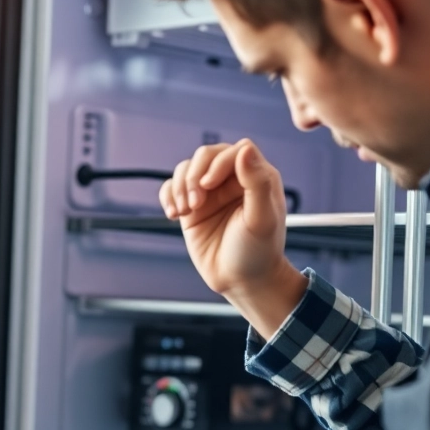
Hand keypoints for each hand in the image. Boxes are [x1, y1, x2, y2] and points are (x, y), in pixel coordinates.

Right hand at [159, 139, 306, 333]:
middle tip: (195, 203)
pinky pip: (172, 187)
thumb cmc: (258, 253)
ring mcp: (210, 192)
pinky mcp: (192, 206)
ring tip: (184, 211)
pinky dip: (168, 196)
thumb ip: (257, 182)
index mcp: (257, 178)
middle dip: (195, 175)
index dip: (218, 163)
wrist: (240, 281)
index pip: (234, 151)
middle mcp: (233, 180)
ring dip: (180, 186)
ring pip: (186, 168)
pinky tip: (174, 214)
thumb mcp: (261, 219)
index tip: (209, 185)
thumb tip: (244, 148)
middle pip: (206, 155)